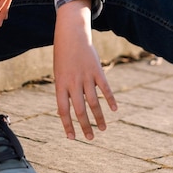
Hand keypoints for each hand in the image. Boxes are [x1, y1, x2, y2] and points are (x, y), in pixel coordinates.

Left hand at [54, 0, 117, 140]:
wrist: (71, 34)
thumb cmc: (63, 56)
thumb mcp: (58, 74)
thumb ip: (63, 91)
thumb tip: (64, 112)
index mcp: (60, 84)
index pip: (63, 110)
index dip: (67, 125)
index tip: (72, 138)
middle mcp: (73, 82)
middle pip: (80, 109)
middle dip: (85, 125)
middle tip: (90, 138)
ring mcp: (86, 76)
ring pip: (94, 102)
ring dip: (99, 117)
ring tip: (103, 129)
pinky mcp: (97, 70)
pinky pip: (105, 88)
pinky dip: (110, 99)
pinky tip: (114, 110)